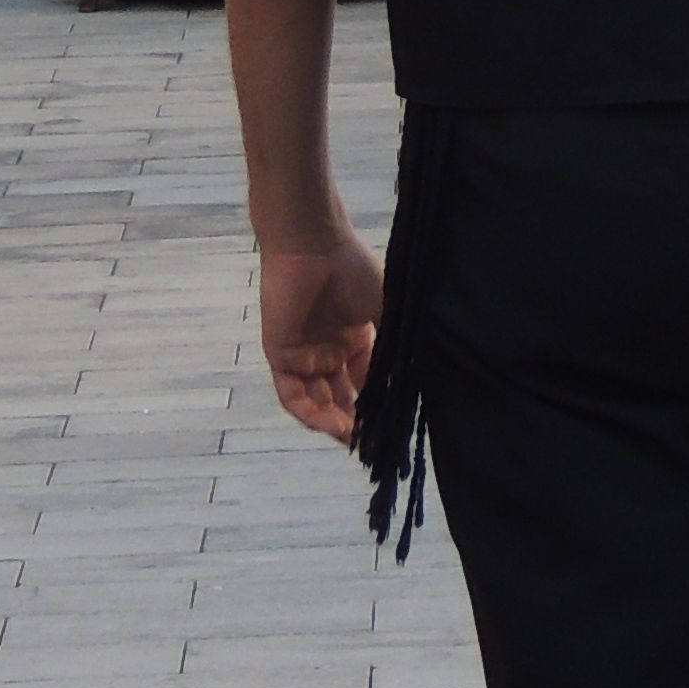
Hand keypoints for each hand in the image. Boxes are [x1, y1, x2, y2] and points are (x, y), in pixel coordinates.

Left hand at [259, 227, 386, 440]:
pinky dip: (310, 413)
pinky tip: (331, 425)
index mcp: (354, 339)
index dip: (375, 405)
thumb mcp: (383, 311)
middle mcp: (328, 351)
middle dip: (354, 421)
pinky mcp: (281, 356)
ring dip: (333, 423)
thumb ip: (389, 347)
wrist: (314, 245)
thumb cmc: (352, 269)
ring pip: (316, 401)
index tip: (389, 426)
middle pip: (340, 397)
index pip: (364, 382)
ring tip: (352, 439)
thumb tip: (407, 384)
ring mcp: (304, 355)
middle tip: (369, 442)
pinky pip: (293, 394)